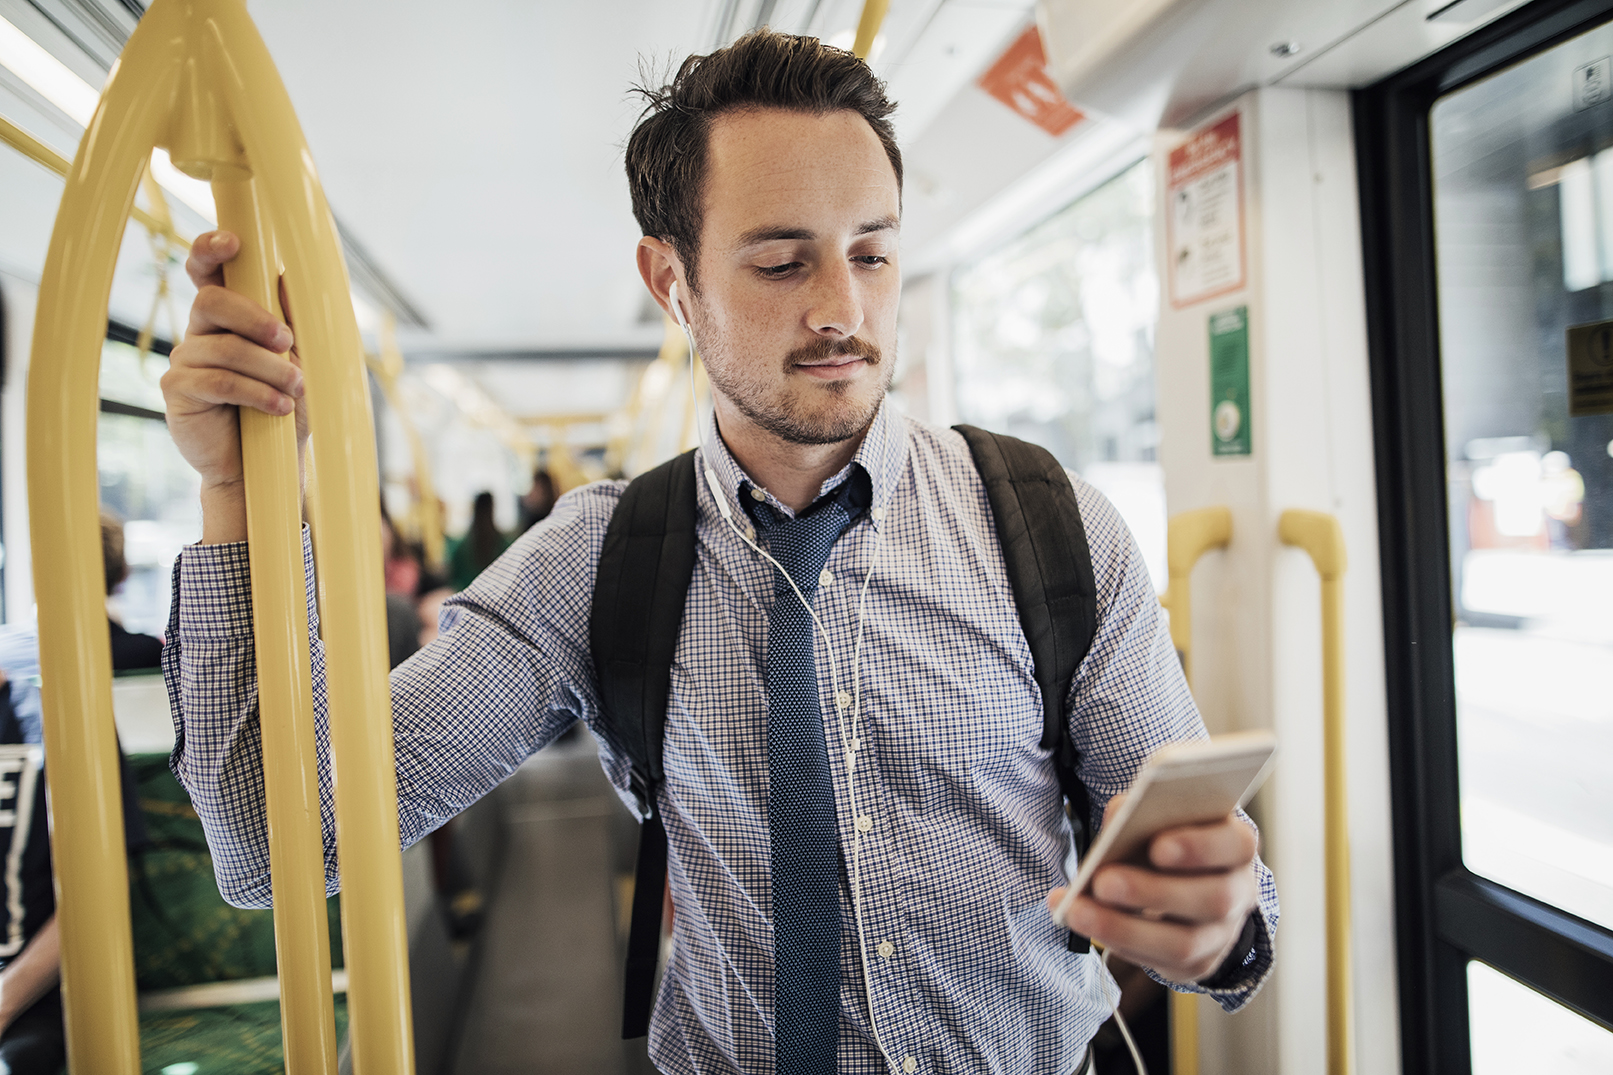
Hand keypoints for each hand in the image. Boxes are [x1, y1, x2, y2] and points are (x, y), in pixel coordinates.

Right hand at [160, 231, 305, 539]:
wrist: (269, 465)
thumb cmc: (284, 407)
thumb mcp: (301, 361)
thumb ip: (293, 320)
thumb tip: (288, 277)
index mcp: (227, 317)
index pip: (207, 272)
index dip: (211, 250)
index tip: (234, 243)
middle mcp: (200, 332)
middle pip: (211, 301)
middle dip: (256, 319)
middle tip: (288, 343)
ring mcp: (185, 360)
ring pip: (222, 345)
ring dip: (268, 367)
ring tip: (293, 390)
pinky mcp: (178, 392)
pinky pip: (216, 380)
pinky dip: (256, 393)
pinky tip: (278, 408)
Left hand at [1046, 796, 1259, 983]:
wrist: (1185, 885)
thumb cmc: (1168, 839)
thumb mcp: (1159, 819)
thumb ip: (1140, 812)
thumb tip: (1117, 817)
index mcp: (1235, 845)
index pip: (1235, 845)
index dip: (1199, 846)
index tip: (1156, 847)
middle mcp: (1238, 892)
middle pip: (1212, 899)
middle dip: (1153, 892)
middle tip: (1103, 881)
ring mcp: (1222, 934)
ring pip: (1184, 943)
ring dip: (1124, 928)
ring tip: (1078, 911)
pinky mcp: (1198, 963)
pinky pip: (1161, 962)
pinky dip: (1118, 943)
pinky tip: (1085, 924)